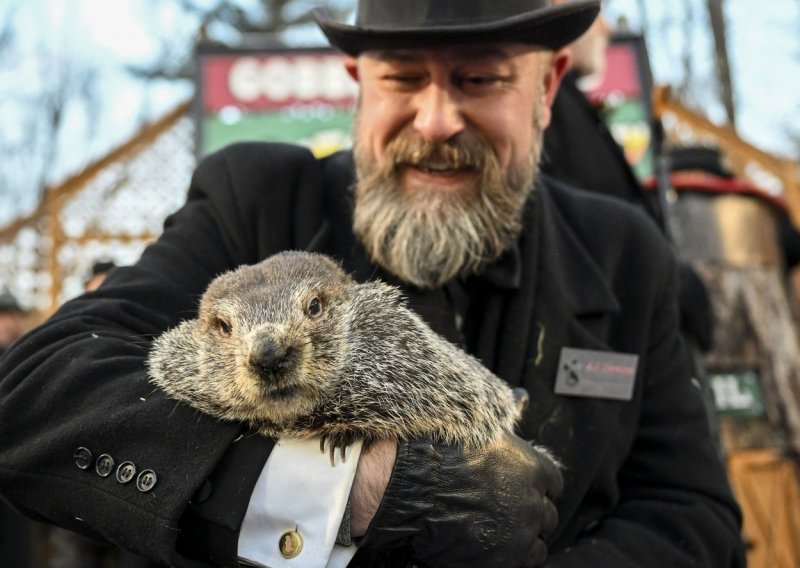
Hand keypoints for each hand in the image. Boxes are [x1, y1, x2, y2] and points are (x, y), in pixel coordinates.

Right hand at [357, 433, 562, 567]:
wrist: (409, 483)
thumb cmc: (439, 451)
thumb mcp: (480, 427)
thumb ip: (505, 424)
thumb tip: (520, 399)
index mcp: (532, 468)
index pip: (553, 483)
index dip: (541, 486)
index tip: (529, 489)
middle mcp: (531, 501)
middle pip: (547, 515)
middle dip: (532, 513)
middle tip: (512, 512)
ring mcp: (518, 533)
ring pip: (538, 543)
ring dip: (525, 538)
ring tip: (503, 533)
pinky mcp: (501, 559)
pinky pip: (523, 563)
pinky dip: (513, 557)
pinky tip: (495, 548)